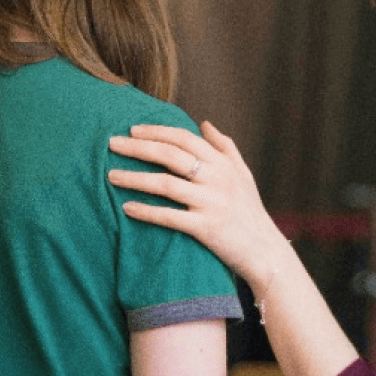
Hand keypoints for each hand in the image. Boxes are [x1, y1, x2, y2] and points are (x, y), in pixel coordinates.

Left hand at [108, 121, 289, 286]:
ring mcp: (211, 203)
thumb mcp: (243, 175)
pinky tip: (126, 207)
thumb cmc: (250, 212)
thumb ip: (225, 147)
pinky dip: (146, 211)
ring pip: (165, 184)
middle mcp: (217, 179)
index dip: (156, 131)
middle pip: (170, 155)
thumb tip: (204, 123)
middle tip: (112, 143)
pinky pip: (169, 216)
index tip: (132, 129)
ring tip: (110, 176)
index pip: (184, 138)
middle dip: (137, 147)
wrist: (265, 252)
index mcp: (223, 163)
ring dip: (135, 178)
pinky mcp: (206, 228)